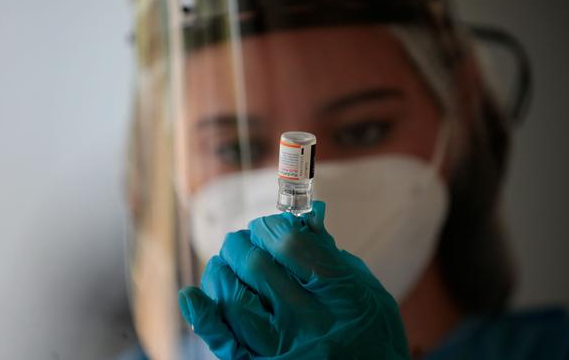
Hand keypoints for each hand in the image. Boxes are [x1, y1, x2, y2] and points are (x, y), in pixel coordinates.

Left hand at [178, 201, 409, 358]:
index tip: (265, 227)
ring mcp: (285, 350)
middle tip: (241, 242)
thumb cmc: (375, 338)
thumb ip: (335, 259)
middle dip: (241, 245)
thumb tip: (305, 221)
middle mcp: (311, 323)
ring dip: (221, 273)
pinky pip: (226, 344)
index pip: (290, 244)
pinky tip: (193, 296)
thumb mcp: (370, 293)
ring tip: (224, 264)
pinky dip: (203, 317)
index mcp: (342, 295)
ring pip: (235, 301)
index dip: (269, 227)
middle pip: (257, 267)